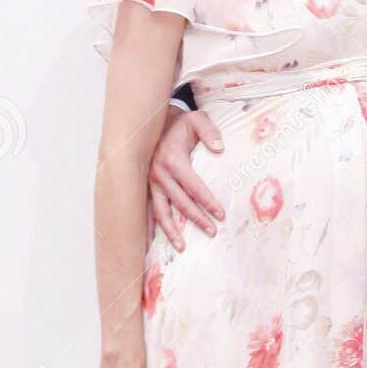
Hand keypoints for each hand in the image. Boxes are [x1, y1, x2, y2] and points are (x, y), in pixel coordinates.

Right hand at [148, 107, 225, 250]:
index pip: (194, 187)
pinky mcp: (145, 187)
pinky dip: (149, 227)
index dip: (208, 202)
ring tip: (182, 247)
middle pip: (180, 203)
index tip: (221, 215)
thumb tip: (220, 148)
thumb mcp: (197, 120)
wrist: (154, 122)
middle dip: (196, 219)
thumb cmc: (180, 124)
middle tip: (212, 232)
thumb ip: (210, 132)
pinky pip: (146, 210)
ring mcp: (150, 182)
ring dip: (170, 231)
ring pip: (160, 211)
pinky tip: (150, 243)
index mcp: (173, 161)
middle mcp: (159, 174)